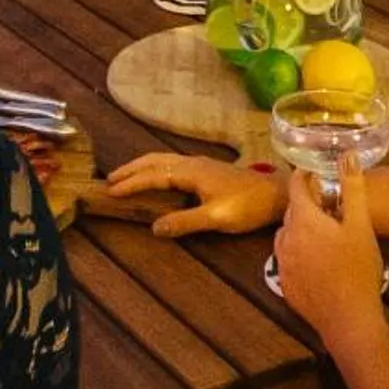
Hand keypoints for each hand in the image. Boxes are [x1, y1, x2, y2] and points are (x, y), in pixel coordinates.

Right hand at [104, 149, 283, 236]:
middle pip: (154, 161)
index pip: (153, 176)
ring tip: (126, 176)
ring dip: (142, 166)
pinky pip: (172, 164)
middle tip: (110, 180)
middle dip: (131, 169)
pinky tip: (157, 177)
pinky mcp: (207, 169)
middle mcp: (192, 163)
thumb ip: (184, 222)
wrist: (277, 195)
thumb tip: (154, 228)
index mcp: (191, 172)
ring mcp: (200, 164)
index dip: (131, 183)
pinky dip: (155, 168)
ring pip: (163, 160)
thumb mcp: (216, 218)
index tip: (111, 191)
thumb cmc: (247, 206)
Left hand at [271, 157, 388, 343]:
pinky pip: (288, 259)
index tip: (314, 173)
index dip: (305, 177)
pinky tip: (320, 261)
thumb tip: (348, 156)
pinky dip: (300, 253)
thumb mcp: (361, 227)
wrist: (349, 320)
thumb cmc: (358, 271)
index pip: (296, 187)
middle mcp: (285, 238)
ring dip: (302, 229)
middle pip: (293, 211)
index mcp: (303, 221)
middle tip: (330, 207)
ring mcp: (282, 262)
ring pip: (288, 235)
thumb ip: (353, 189)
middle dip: (308, 205)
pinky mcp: (284, 283)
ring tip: (327, 235)